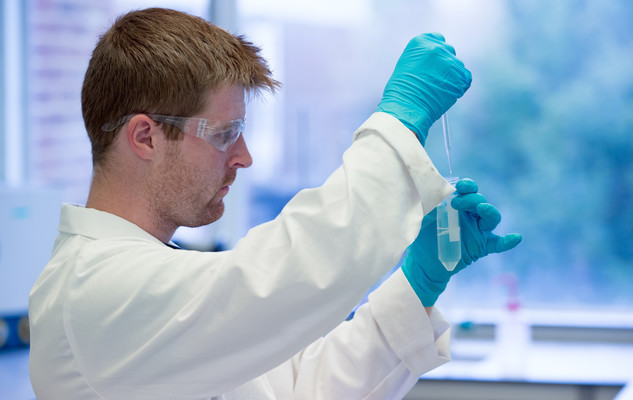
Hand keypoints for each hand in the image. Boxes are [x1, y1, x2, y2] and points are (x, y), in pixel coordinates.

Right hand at [377, 33, 471, 144]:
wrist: (406, 107)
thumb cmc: (401, 91)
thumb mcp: (407, 65)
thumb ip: (422, 58)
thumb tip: (434, 63)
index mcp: (421, 41)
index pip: (437, 39)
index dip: (435, 53)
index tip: (432, 63)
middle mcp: (437, 47)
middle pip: (448, 51)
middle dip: (444, 64)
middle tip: (434, 80)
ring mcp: (450, 61)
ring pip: (456, 66)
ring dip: (450, 76)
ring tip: (436, 90)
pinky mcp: (461, 76)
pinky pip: (465, 78)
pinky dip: (458, 86)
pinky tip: (445, 93)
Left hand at [402, 179, 521, 305]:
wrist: (422, 263)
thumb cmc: (422, 237)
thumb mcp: (423, 216)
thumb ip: (430, 202)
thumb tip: (432, 188)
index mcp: (459, 205)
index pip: (470, 190)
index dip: (468, 186)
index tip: (459, 187)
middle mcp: (470, 216)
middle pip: (481, 202)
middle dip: (471, 199)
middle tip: (456, 203)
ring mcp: (477, 231)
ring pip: (491, 218)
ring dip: (489, 211)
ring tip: (481, 209)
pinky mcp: (480, 247)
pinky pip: (498, 244)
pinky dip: (507, 242)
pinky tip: (515, 238)